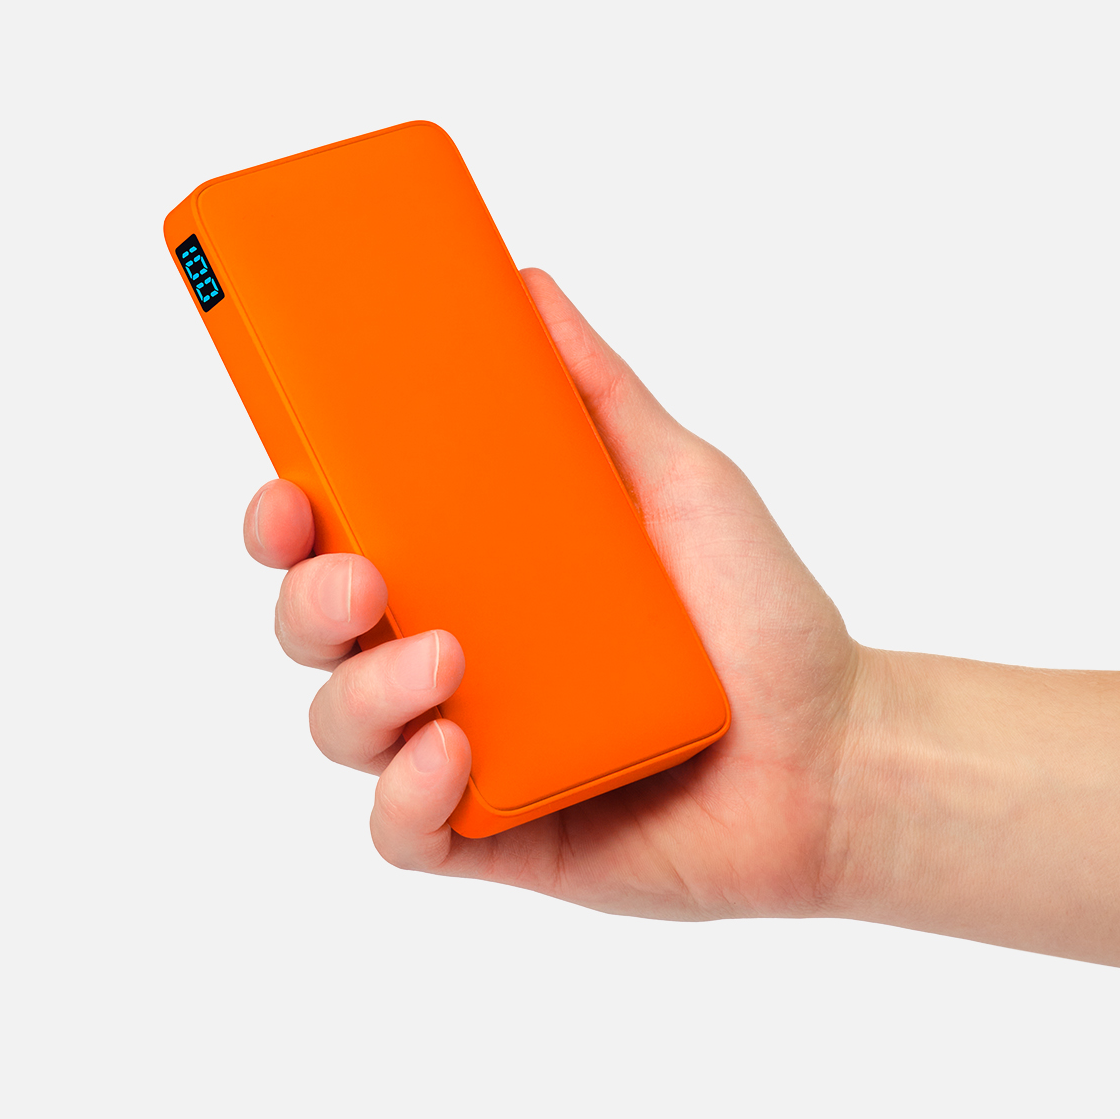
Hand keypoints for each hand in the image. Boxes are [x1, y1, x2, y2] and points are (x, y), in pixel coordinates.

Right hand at [245, 268, 860, 919]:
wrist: (833, 752)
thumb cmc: (755, 616)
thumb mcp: (678, 480)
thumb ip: (599, 391)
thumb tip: (528, 285)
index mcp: (474, 571)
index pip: (344, 537)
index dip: (287, 516)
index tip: (286, 484)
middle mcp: (452, 655)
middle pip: (317, 630)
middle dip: (305, 600)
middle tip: (360, 576)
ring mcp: (465, 748)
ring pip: (342, 727)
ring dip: (361, 693)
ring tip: (443, 659)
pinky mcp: (493, 833)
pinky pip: (403, 829)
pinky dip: (406, 794)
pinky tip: (455, 755)